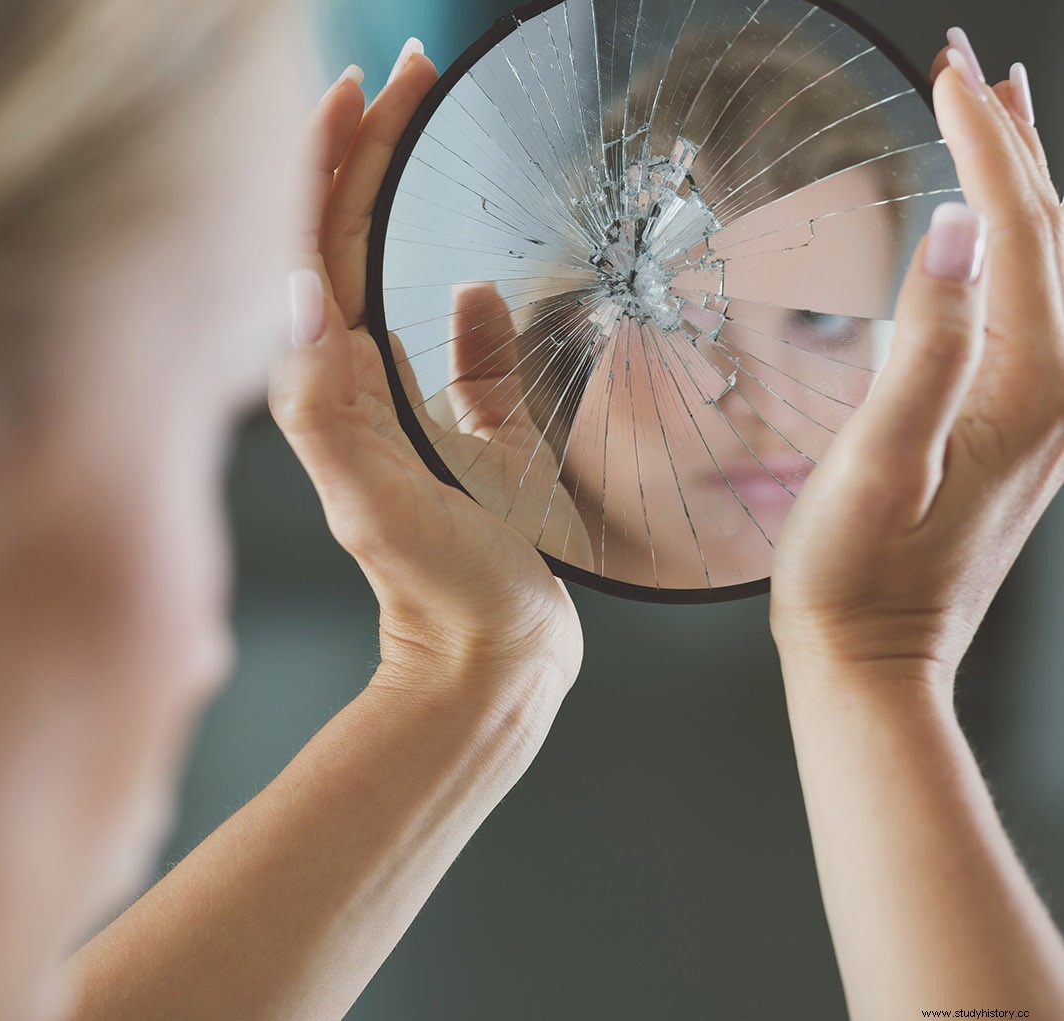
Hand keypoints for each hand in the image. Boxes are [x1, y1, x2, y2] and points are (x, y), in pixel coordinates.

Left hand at [269, 46, 582, 733]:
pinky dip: (472, 299)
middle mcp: (355, 381)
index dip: (332, 157)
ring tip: (431, 126)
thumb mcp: (374, 496)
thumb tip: (296, 289)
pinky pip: (464, 346)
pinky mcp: (465, 429)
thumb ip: (325, 403)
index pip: (317, 242)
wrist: (490, 662)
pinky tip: (481, 277)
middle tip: (409, 70)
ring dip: (409, 198)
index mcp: (327, 383)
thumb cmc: (438, 592)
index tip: (364, 83)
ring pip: (401, 274)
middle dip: (370, 148)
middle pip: (352, 237)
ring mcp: (407, 401)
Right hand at [770, 44, 1063, 684]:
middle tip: (970, 68)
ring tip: (1001, 115)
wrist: (871, 660)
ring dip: (1023, 182)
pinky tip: (992, 230)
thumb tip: (954, 232)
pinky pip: (1037, 304)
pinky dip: (1018, 242)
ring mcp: (1048, 410)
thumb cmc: (858, 576)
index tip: (950, 76)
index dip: (984, 145)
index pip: (1017, 229)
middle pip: (1052, 233)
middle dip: (1011, 141)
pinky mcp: (1024, 427)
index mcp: (1028, 386)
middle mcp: (1059, 391)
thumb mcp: (879, 463)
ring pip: (1050, 264)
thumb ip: (928, 347)